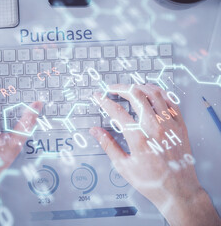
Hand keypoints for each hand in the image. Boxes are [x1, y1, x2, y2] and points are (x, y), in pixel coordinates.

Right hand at [89, 84, 220, 225]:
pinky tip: (152, 94)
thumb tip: (96, 132)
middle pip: (136, 95)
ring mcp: (169, 124)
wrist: (178, 190)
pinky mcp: (180, 125)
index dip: (104, 101)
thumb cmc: (152, 181)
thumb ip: (108, 145)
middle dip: (120, 88)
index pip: (116, 111)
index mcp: (138, 138)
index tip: (98, 97)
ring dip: (139, 86)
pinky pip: (170, 101)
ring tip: (130, 88)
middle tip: (112, 89)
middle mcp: (155, 127)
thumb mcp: (124, 166)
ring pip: (155, 93)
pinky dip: (159, 93)